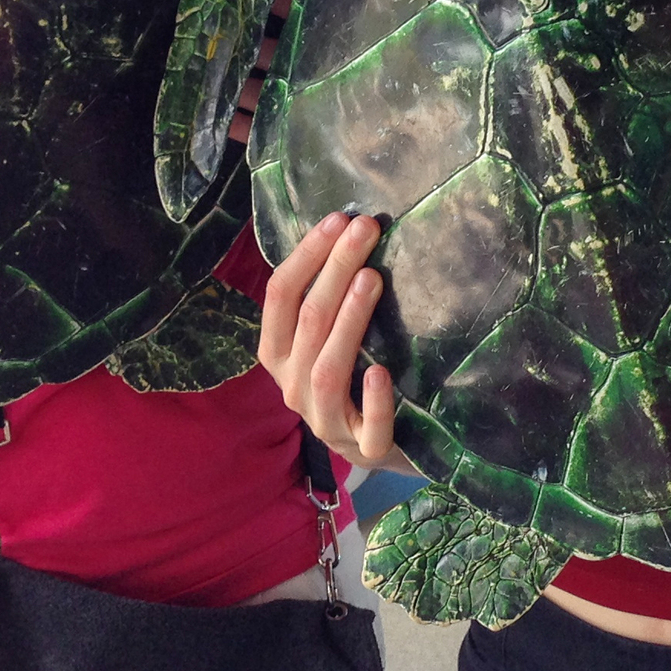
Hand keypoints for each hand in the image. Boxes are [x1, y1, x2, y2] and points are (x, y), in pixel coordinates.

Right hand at [261, 211, 415, 472]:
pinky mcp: (366, 451)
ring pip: (327, 370)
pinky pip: (367, 429)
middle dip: (334, 271)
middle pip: (307, 323)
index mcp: (280, 356)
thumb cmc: (356, 379)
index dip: (306, 256)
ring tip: (373, 279)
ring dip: (348, 321)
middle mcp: (294, 388)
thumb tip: (349, 232)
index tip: (337, 219)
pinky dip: (373, 401)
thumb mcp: (331, 339)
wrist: (390, 446)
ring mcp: (327, 423)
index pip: (280, 298)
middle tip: (365, 230)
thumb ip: (328, 301)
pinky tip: (381, 371)